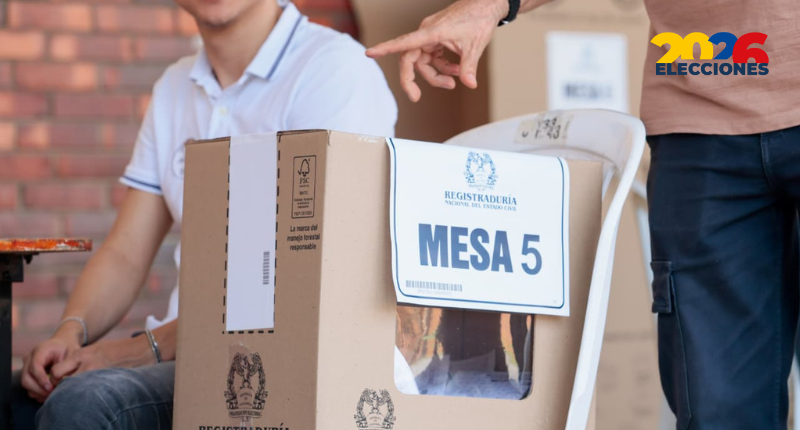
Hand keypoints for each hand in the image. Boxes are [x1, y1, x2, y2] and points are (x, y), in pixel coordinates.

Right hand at [20, 336, 80, 402]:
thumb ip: (66, 366)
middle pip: (26, 377)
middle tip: (52, 394)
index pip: (35, 366)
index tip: (50, 387)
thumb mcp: (72, 354)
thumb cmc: (69, 349)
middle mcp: (30, 358)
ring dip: (38, 392)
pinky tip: (49, 394)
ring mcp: (27, 366)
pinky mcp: (29, 374)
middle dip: (39, 389)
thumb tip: (60, 382)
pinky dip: (37, 392)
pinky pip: (28, 386)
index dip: (41, 378)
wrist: (63, 345)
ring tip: (52, 395)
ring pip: (26, 384)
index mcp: (40, 350)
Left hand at [50, 336, 153, 382]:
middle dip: (60, 385)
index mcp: (81, 354)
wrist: (140, 351)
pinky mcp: (104, 380)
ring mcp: (95, 373)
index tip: (59, 380)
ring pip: (72, 387)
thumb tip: (67, 370)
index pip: (56, 370)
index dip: (55, 377)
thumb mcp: (96, 349)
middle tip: (64, 388)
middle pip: (60, 379)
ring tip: (79, 390)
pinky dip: (86, 392)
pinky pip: (88, 390)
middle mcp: (85, 364)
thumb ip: (81, 358)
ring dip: (72, 390)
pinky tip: (92, 391)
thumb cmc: (118, 349)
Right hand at [366, 0, 507, 101]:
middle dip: (413, 79)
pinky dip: (443, 66)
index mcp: (431, 32)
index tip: (369, 53)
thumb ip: (468, 67)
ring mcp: (431, 36)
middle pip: (410, 59)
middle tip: (416, 98)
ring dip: (436, 74)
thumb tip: (469, 84)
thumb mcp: (475, 45)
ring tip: (455, 80)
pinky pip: (433, 57)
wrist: (486, 4)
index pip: (404, 42)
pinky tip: (457, 70)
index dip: (385, 48)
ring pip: (423, 61)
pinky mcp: (437, 38)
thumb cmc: (478, 18)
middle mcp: (427, 33)